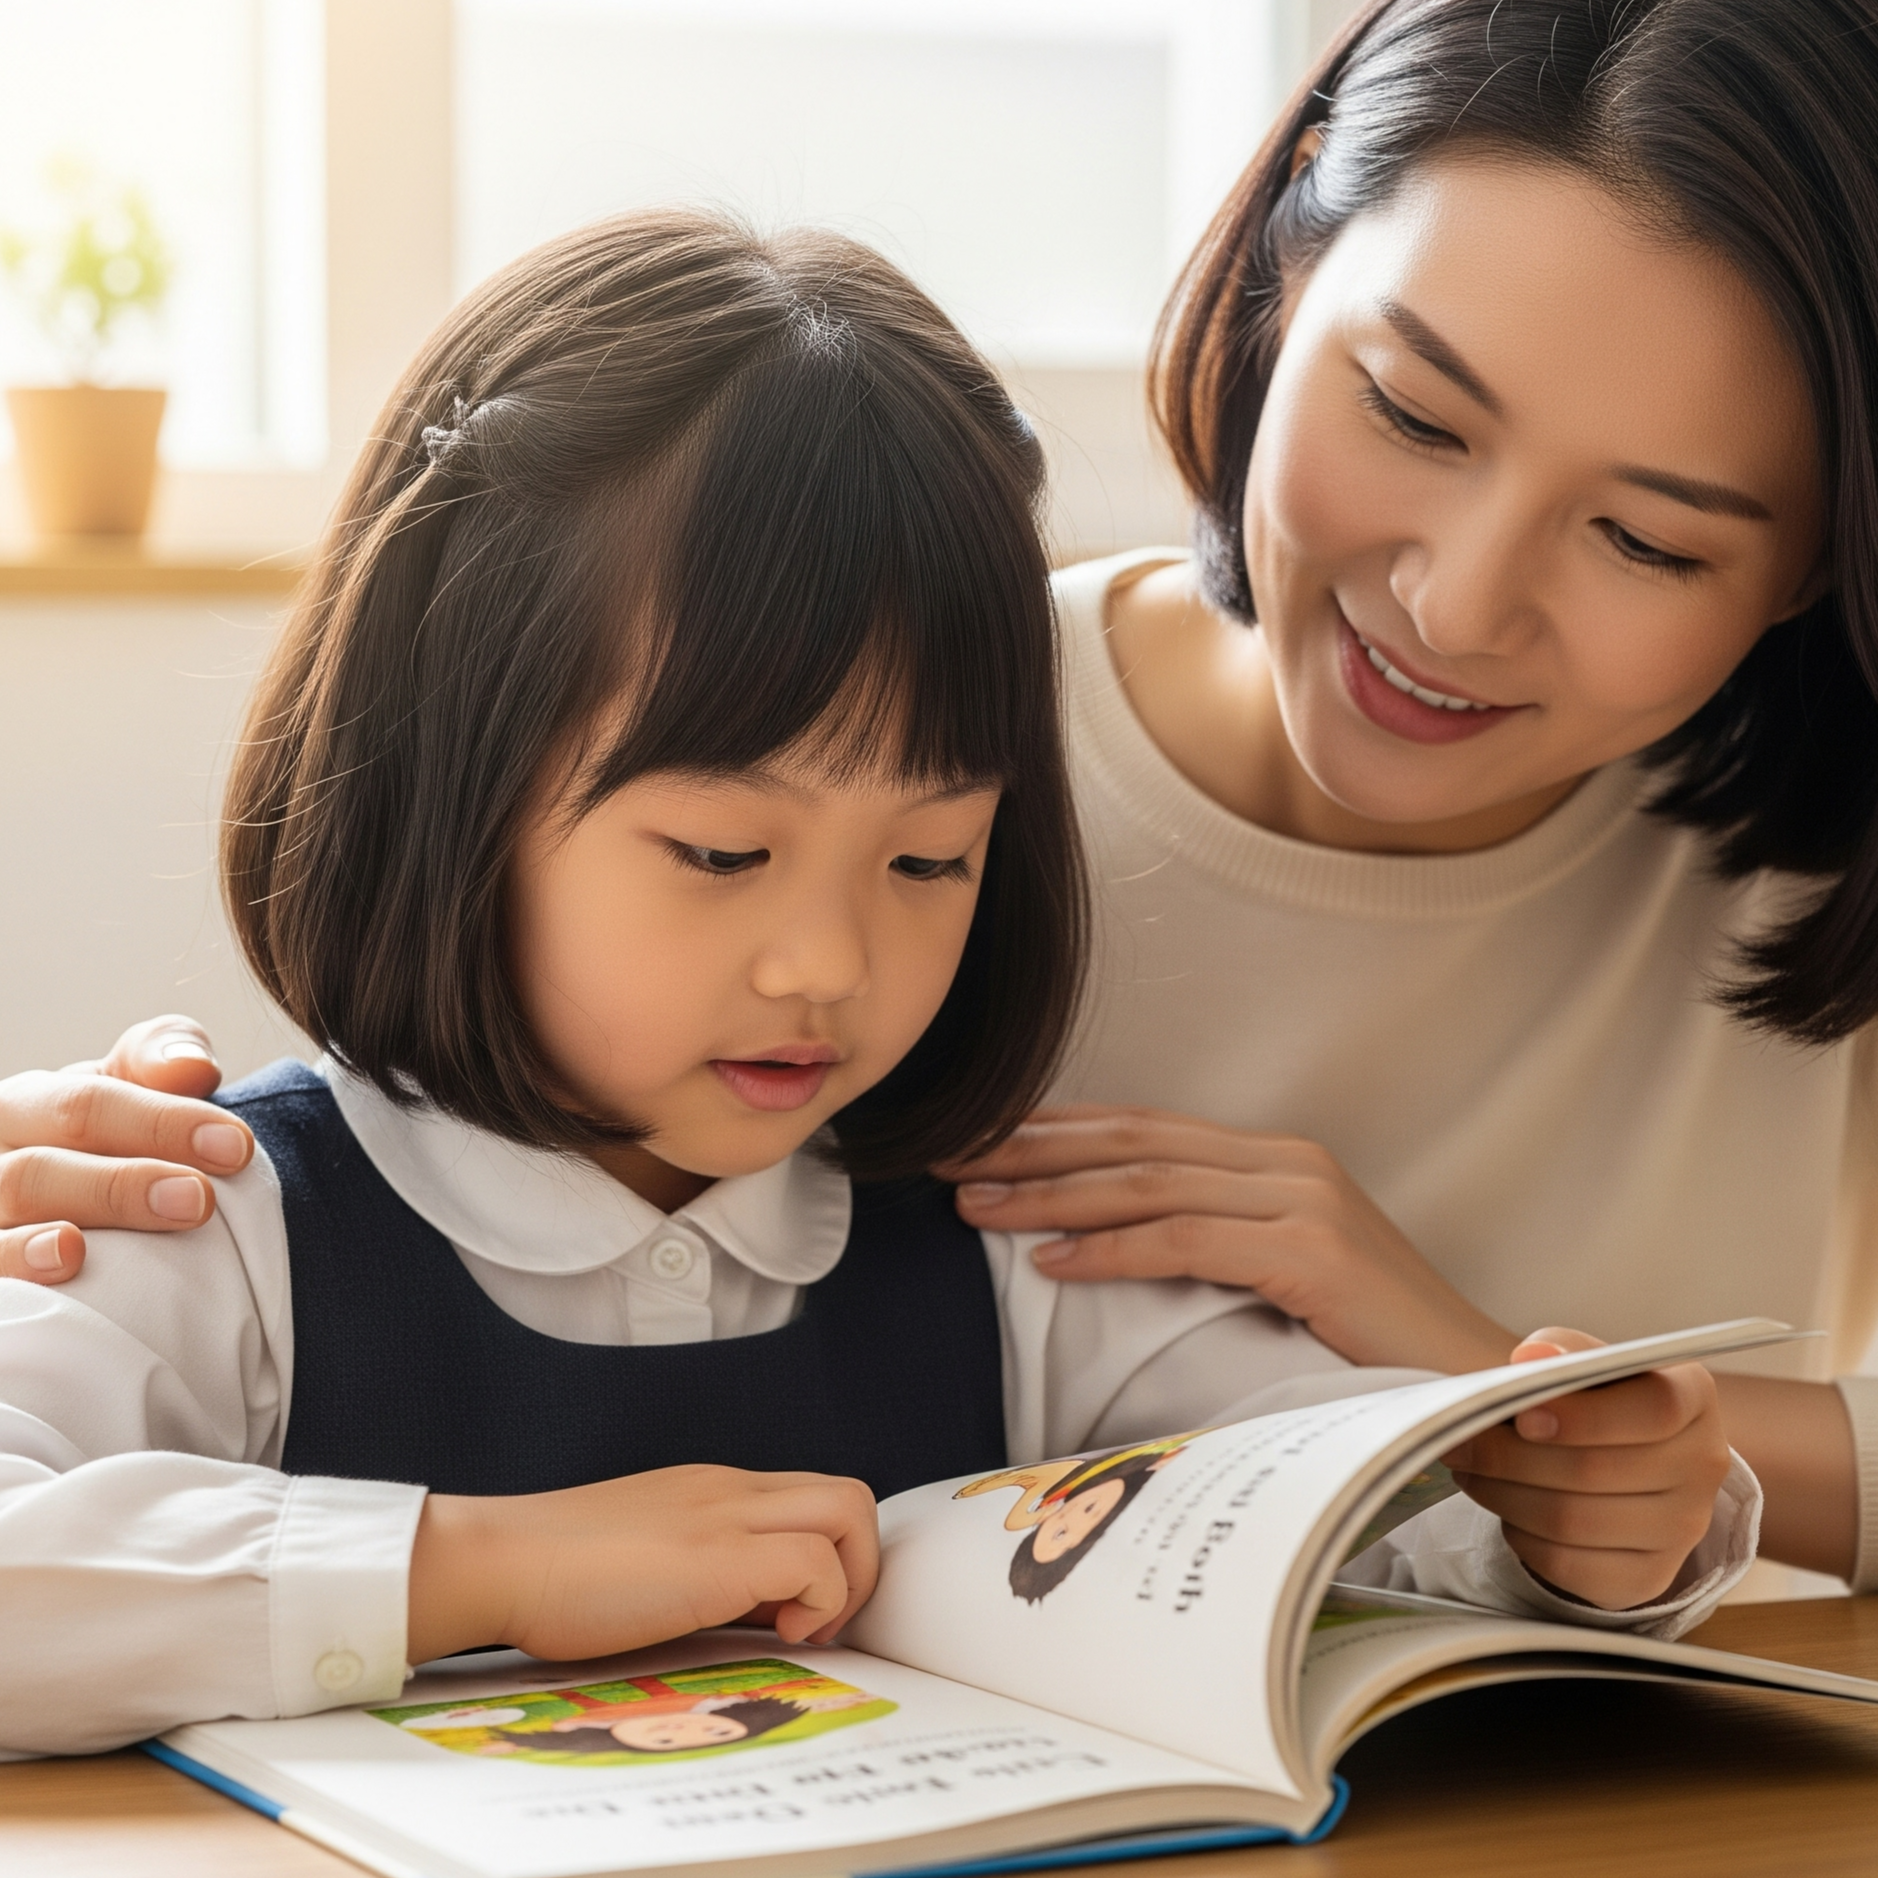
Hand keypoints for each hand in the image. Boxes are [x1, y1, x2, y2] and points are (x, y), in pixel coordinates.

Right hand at [0, 1017, 252, 1285]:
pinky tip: (51, 1275)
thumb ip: (162, 1059)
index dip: (161, 1124)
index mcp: (28, 1105)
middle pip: (35, 1172)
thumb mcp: (130, 1089)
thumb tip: (192, 1067)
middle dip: (118, 1186)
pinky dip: (13, 1273)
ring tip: (83, 1250)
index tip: (237, 1147)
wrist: (70, 1203)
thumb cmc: (108, 1141)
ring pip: (4, 1217)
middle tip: (197, 1201)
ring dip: (44, 1243)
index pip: (87, 1107)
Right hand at [407, 1465, 879, 1663]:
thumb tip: (759, 1610)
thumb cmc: (558, 1573)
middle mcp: (731, 1490)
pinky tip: (780, 1635)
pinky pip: (814, 1560)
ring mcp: (728, 1515)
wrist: (503, 1559)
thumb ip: (705, 1567)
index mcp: (715, 1490)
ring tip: (805, 1629)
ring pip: (849, 1509)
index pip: (811, 1497)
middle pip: (849, 1494)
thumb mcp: (652, 1556)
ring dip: (851, 1578)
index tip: (801, 1610)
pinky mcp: (720, 1555)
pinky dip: (820, 1601)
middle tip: (818, 1621)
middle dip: (861, 1564)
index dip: (831, 1554)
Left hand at [949, 1105, 1514, 1372]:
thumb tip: (1102, 1243)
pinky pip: (1183, 1240)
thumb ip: (1211, 1242)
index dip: (1055, 1130)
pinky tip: (1050, 1260)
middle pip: (1131, 1140)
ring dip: (1049, 1194)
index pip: (1144, 1127)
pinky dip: (1108, 1249)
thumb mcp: (1281, 1275)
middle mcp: (1287, 1162)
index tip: (979, 1140)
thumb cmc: (1372, 1345)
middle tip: (948, 1159)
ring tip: (974, 1205)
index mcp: (1276, 1159)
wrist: (1484, 1384)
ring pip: (1146, 1181)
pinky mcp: (1309, 1251)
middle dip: (1031, 1148)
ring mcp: (1301, 1200)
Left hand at [1444, 1328, 1733, 1610]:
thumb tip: (1532, 1358)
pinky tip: (1505, 1508)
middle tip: (1458, 1440)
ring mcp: (1683, 1529)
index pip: (1655, 1411)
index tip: (1522, 1416)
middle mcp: (1703, 1466)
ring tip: (1469, 1468)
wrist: (1622, 1454)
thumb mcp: (1583, 1359)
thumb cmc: (1595, 1397)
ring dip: (1504, 1494)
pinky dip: (1522, 1537)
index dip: (1584, 1416)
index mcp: (1694, 1398)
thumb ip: (1560, 1351)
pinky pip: (1569, 1565)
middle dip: (1510, 1456)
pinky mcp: (1649, 1577)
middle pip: (1597, 1471)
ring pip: (1575, 1521)